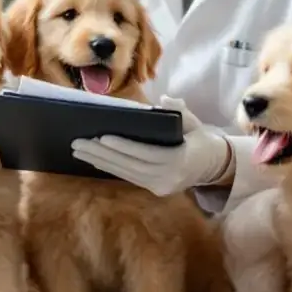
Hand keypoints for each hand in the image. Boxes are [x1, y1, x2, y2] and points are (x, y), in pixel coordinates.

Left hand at [70, 96, 231, 195]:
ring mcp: (161, 186)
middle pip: (129, 165)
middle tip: (77, 143)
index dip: (122, 146)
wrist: (214, 165)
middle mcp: (168, 177)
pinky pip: (129, 177)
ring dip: (100, 162)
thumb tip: (165, 101)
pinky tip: (94, 159)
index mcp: (179, 160)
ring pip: (125, 173)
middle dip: (101, 154)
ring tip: (79, 151)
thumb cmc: (201, 139)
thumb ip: (181, 111)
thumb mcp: (194, 122)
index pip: (145, 153)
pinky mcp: (155, 189)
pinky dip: (110, 167)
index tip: (101, 137)